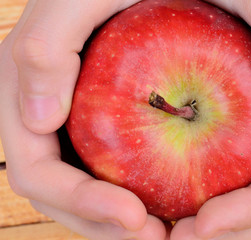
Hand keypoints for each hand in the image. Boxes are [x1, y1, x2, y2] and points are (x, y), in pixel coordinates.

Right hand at [0, 1, 166, 238]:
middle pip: (62, 193)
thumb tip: (37, 122)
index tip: (136, 216)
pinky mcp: (106, 124)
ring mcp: (78, 122)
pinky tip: (170, 197)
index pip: (38, 171)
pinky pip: (113, 169)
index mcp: (30, 94)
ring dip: (120, 220)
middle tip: (158, 236)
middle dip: (104, 224)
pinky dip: (136, 191)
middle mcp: (50, 115)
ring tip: (167, 229)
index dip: (80, 203)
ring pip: (88, 188)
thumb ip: (45, 45)